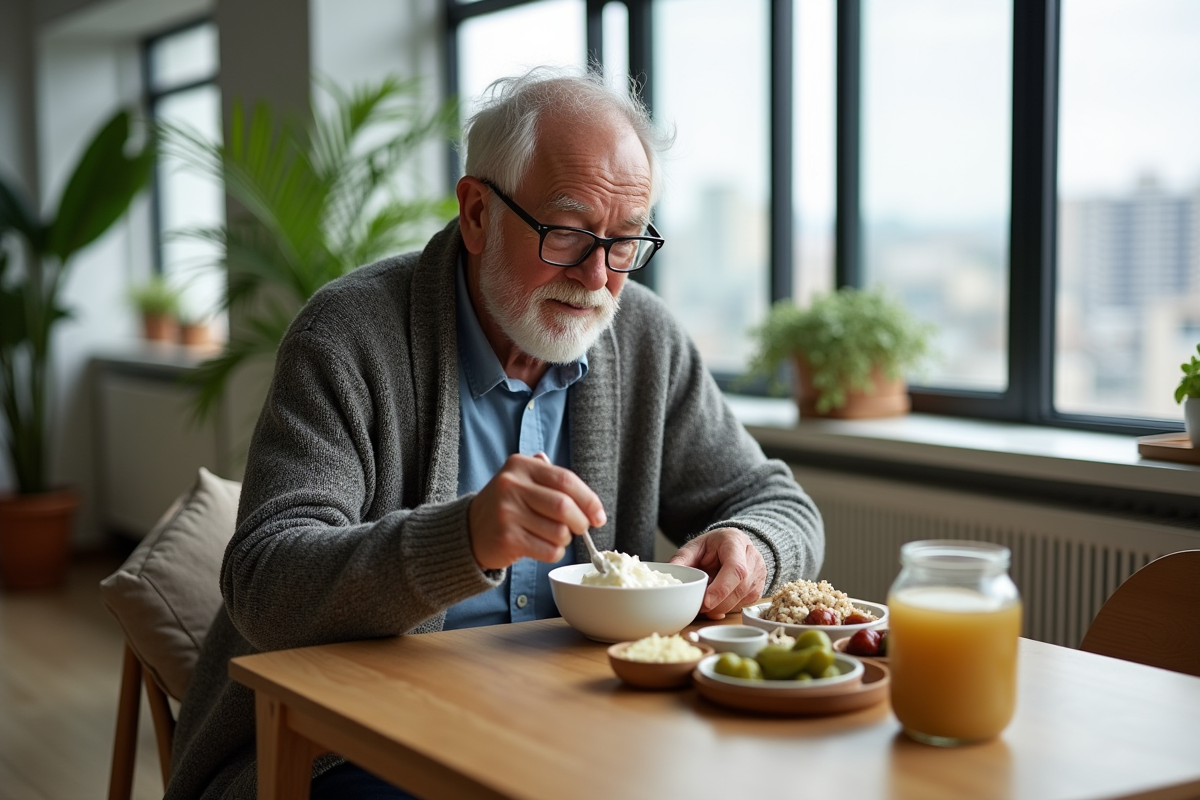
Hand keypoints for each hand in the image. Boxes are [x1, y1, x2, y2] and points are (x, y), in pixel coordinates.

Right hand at [468, 453, 606, 570]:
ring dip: (565, 540)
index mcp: (520, 466)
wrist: (469, 531)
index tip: (599, 516)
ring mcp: (507, 512)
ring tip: (553, 537)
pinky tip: (543, 548)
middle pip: (564, 506)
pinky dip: (554, 553)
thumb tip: (591, 504)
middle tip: (581, 529)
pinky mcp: (507, 538)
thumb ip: (553, 481)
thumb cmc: (506, 507)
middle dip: (581, 522)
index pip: (565, 480)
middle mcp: (511, 485)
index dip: (588, 499)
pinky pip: (549, 550)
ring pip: (559, 531)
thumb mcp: (522, 482)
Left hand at [669, 528, 766, 618]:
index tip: (706, 602)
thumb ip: (682, 558)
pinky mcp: (758, 590)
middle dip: (716, 602)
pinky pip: (742, 605)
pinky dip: (726, 607)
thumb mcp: (695, 546)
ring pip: (741, 600)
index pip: (735, 568)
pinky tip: (717, 599)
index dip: (721, 588)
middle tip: (697, 605)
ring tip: (705, 600)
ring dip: (720, 606)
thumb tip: (671, 573)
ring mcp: (759, 575)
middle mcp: (753, 558)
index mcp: (736, 542)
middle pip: (739, 588)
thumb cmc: (714, 546)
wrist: (733, 544)